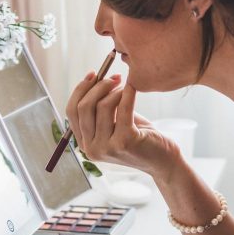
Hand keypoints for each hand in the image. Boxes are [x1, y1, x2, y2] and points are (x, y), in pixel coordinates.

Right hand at [64, 73, 180, 178]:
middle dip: (98, 86)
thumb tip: (95, 79)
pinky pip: (123, 108)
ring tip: (126, 88)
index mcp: (84, 145)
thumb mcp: (114, 123)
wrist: (162, 159)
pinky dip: (128, 94)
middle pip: (84, 107)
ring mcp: (107, 147)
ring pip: (102, 106)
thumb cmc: (138, 138)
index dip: (81, 89)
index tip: (93, 74)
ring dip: (116, 91)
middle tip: (114, 77)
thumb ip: (100, 108)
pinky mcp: (125, 141)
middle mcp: (91, 149)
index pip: (71, 112)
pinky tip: (133, 88)